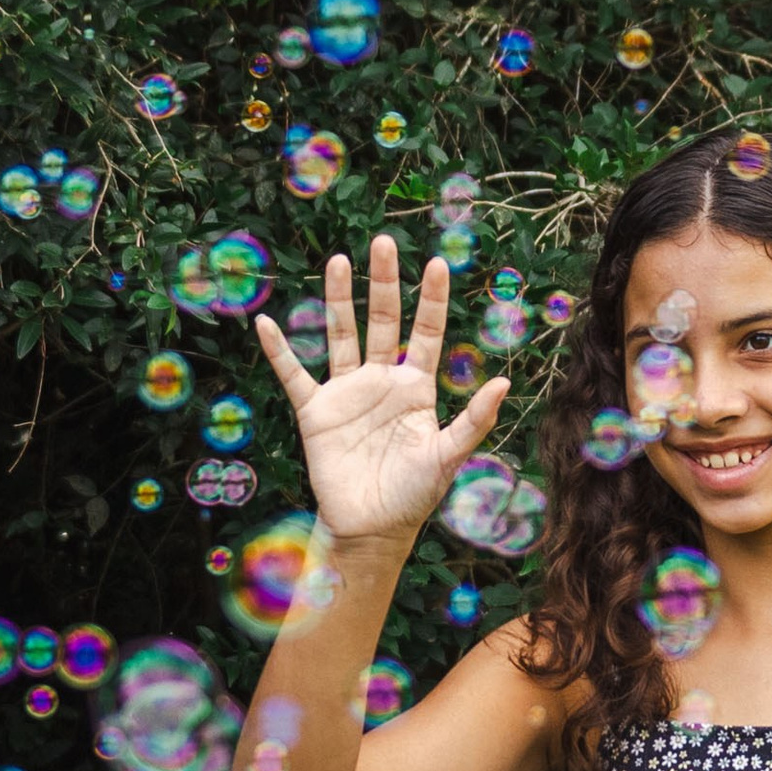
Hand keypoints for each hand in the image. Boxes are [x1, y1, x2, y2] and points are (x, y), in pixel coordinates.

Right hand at [254, 235, 510, 544]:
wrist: (370, 528)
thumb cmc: (413, 496)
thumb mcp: (448, 457)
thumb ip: (473, 419)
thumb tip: (505, 382)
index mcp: (415, 387)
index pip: (425, 332)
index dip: (431, 300)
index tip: (437, 264)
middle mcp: (381, 381)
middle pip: (382, 320)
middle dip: (384, 282)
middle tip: (383, 243)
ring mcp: (347, 393)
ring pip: (341, 335)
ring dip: (339, 299)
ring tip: (339, 261)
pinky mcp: (316, 412)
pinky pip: (294, 375)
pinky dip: (280, 351)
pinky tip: (266, 325)